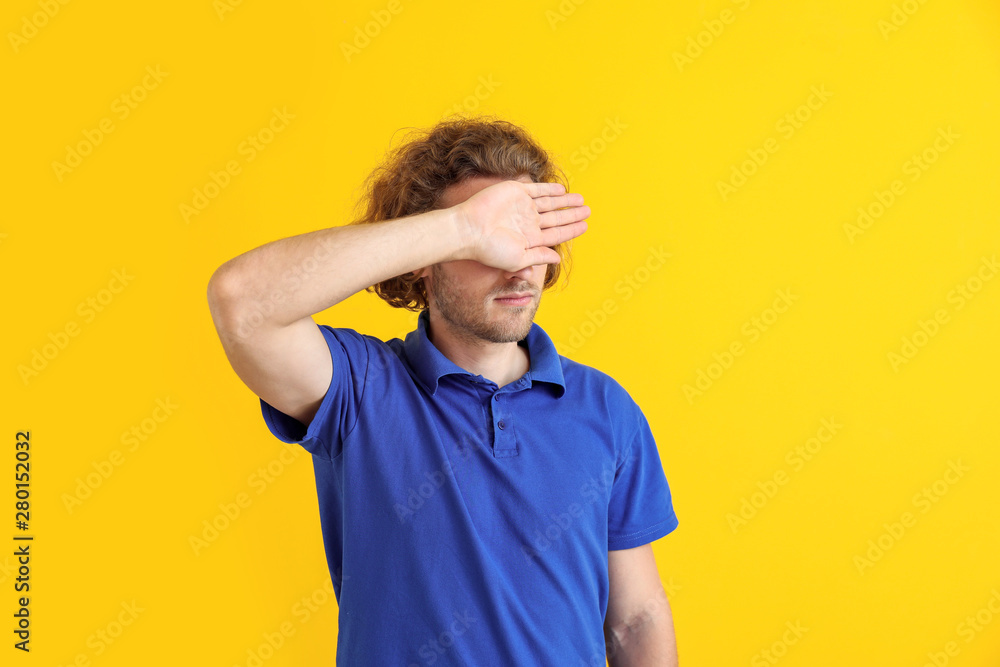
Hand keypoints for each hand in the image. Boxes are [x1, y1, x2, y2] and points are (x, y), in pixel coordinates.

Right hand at [453, 180, 589, 271]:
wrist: (470, 229)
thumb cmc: (490, 250)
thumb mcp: (518, 259)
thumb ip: (539, 257)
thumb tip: (558, 259)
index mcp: (529, 240)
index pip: (556, 234)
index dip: (571, 230)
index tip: (585, 226)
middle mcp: (527, 223)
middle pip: (556, 218)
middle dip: (572, 215)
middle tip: (588, 211)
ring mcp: (522, 207)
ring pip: (550, 203)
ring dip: (565, 201)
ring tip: (581, 200)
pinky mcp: (516, 192)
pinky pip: (537, 190)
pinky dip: (549, 189)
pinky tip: (561, 190)